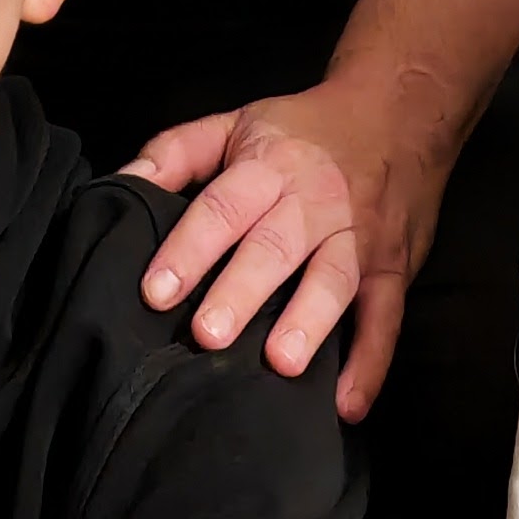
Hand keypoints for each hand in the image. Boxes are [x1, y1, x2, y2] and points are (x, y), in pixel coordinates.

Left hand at [123, 75, 451, 421]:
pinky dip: (372, 362)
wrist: (397, 114)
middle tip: (207, 336)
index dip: (189, 248)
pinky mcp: (393, 267)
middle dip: (242, 290)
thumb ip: (177, 152)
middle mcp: (315, 199)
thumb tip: (121, 186)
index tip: (156, 291)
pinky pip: (387, 315)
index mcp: (269, 164)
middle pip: (276, 245)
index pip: (223, 205)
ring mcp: (359, 234)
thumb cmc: (303, 131)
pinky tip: (347, 404)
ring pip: (334, 278)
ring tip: (281, 364)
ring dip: (309, 321)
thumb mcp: (238, 123)